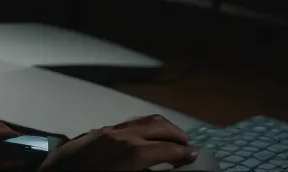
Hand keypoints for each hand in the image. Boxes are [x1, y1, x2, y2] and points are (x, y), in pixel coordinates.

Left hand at [41, 114, 198, 171]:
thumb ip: (144, 170)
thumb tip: (157, 166)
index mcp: (132, 154)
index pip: (168, 150)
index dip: (184, 154)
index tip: (194, 157)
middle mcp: (122, 137)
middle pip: (159, 127)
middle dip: (176, 134)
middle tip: (186, 145)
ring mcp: (106, 132)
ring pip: (142, 120)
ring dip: (160, 127)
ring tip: (168, 137)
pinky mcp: (93, 133)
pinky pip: (125, 124)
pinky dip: (141, 128)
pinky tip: (141, 138)